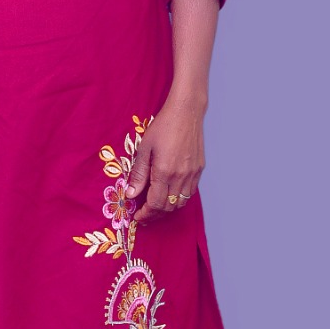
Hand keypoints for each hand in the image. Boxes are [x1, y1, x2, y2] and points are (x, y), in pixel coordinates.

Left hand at [124, 96, 204, 223]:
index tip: (138, 216)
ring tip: (155, 207)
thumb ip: (138, 174)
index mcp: (164, 171)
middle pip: (168, 207)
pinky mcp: (199, 169)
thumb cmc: (163, 127)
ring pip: (180, 202)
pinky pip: (190, 192)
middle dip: (155, 215)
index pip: (155, 204)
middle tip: (144, 215)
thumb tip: (131, 194)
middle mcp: (180, 176)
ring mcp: (192, 174)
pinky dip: (179, 199)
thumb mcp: (144, 148)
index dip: (146, 214)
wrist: (186, 112)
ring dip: (167, 209)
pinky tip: (169, 195)